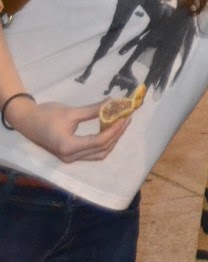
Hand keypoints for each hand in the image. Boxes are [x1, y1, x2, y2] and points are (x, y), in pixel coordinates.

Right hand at [8, 97, 127, 162]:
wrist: (27, 121)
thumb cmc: (46, 115)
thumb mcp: (71, 111)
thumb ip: (94, 110)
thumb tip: (114, 103)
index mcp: (68, 147)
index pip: (99, 141)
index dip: (115, 130)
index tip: (125, 116)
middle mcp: (70, 156)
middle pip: (102, 150)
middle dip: (117, 134)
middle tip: (127, 118)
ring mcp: (70, 158)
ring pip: (99, 154)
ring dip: (112, 140)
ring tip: (121, 123)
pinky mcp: (70, 155)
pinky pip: (92, 153)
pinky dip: (103, 143)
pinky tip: (109, 129)